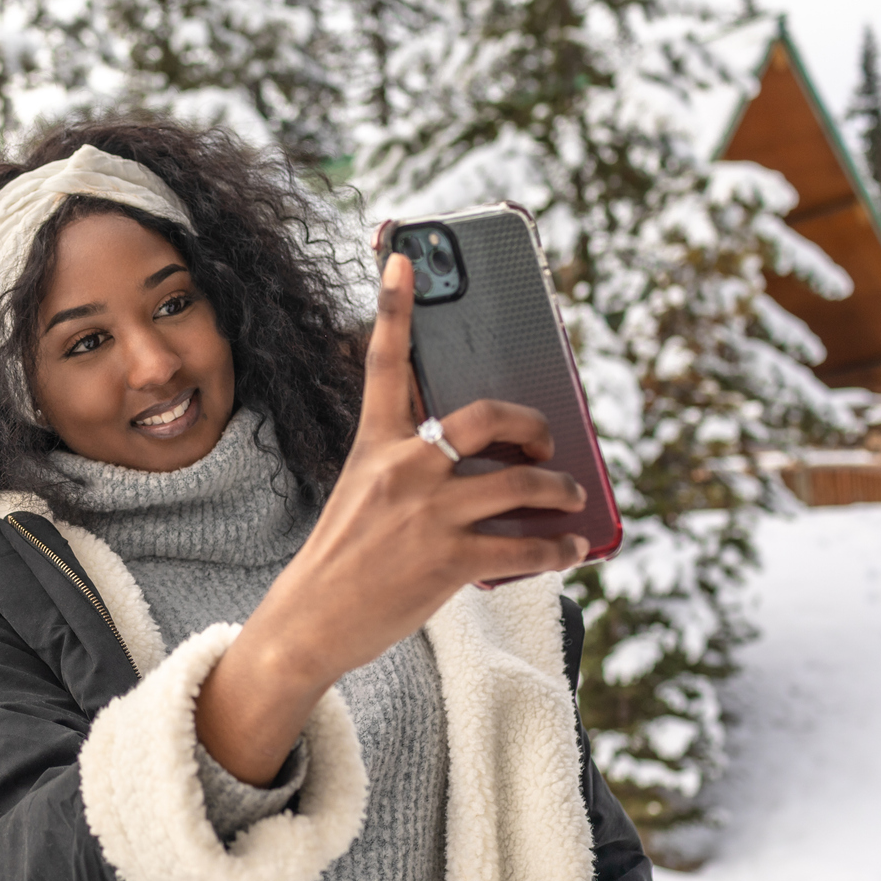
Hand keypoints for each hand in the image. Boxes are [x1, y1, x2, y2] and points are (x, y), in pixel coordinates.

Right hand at [193, 253, 587, 782]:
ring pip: (522, 485)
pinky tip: (571, 548)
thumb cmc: (341, 560)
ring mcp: (428, 514)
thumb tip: (471, 454)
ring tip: (569, 499)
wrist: (308, 623)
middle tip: (547, 443)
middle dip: (534, 425)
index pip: (382, 362)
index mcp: (375, 446)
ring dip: (560, 491)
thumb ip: (405, 462)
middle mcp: (403, 469)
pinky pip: (526, 546)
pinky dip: (560, 548)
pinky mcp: (448, 560)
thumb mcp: (360, 493)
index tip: (401, 257)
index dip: (392, 305)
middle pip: (488, 417)